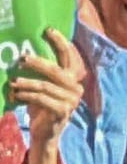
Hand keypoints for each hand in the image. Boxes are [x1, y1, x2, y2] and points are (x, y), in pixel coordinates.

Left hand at [11, 29, 82, 163]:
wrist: (44, 134)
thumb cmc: (40, 107)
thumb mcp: (42, 87)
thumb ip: (40, 73)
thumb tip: (23, 54)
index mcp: (72, 79)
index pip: (69, 57)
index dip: (60, 42)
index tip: (47, 30)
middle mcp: (75, 88)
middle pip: (57, 70)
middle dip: (38, 63)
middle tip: (22, 58)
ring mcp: (71, 101)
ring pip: (46, 85)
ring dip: (26, 83)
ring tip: (13, 81)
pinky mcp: (63, 112)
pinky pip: (42, 99)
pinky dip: (27, 96)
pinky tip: (16, 96)